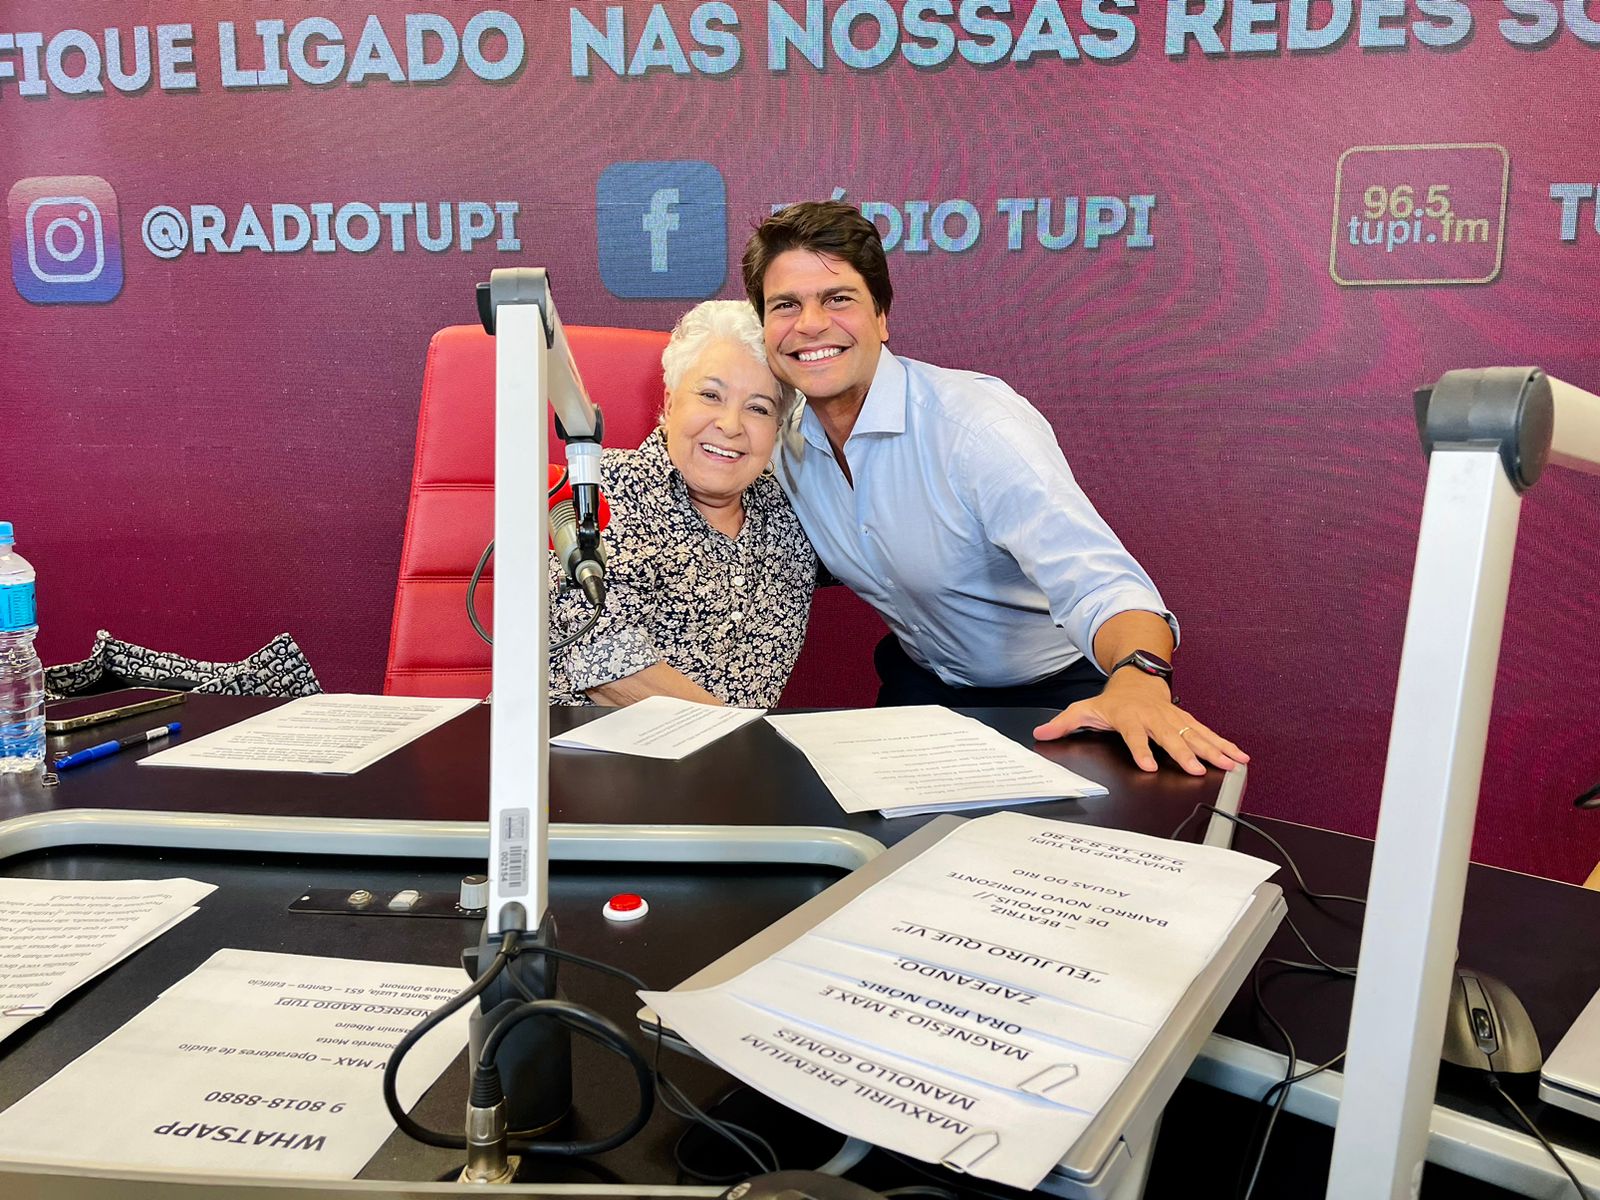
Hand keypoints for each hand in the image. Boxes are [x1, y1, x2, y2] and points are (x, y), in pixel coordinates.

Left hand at [1031, 671, 1248, 774]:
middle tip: (1198, 770)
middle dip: (1185, 755)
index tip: (1148, 766)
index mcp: (1130, 718)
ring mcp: (1174, 719)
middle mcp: (1155, 719)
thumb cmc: (1111, 701)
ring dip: (1214, 750)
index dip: (1141, 750)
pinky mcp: (1188, 721)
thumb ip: (1064, 724)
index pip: (1135, 736)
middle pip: (1171, 738)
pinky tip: (1240, 757)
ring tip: (1230, 765)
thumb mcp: (1084, 709)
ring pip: (1195, 735)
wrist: (1137, 679)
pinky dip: (1225, 744)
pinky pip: (1207, 733)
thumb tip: (1040, 734)